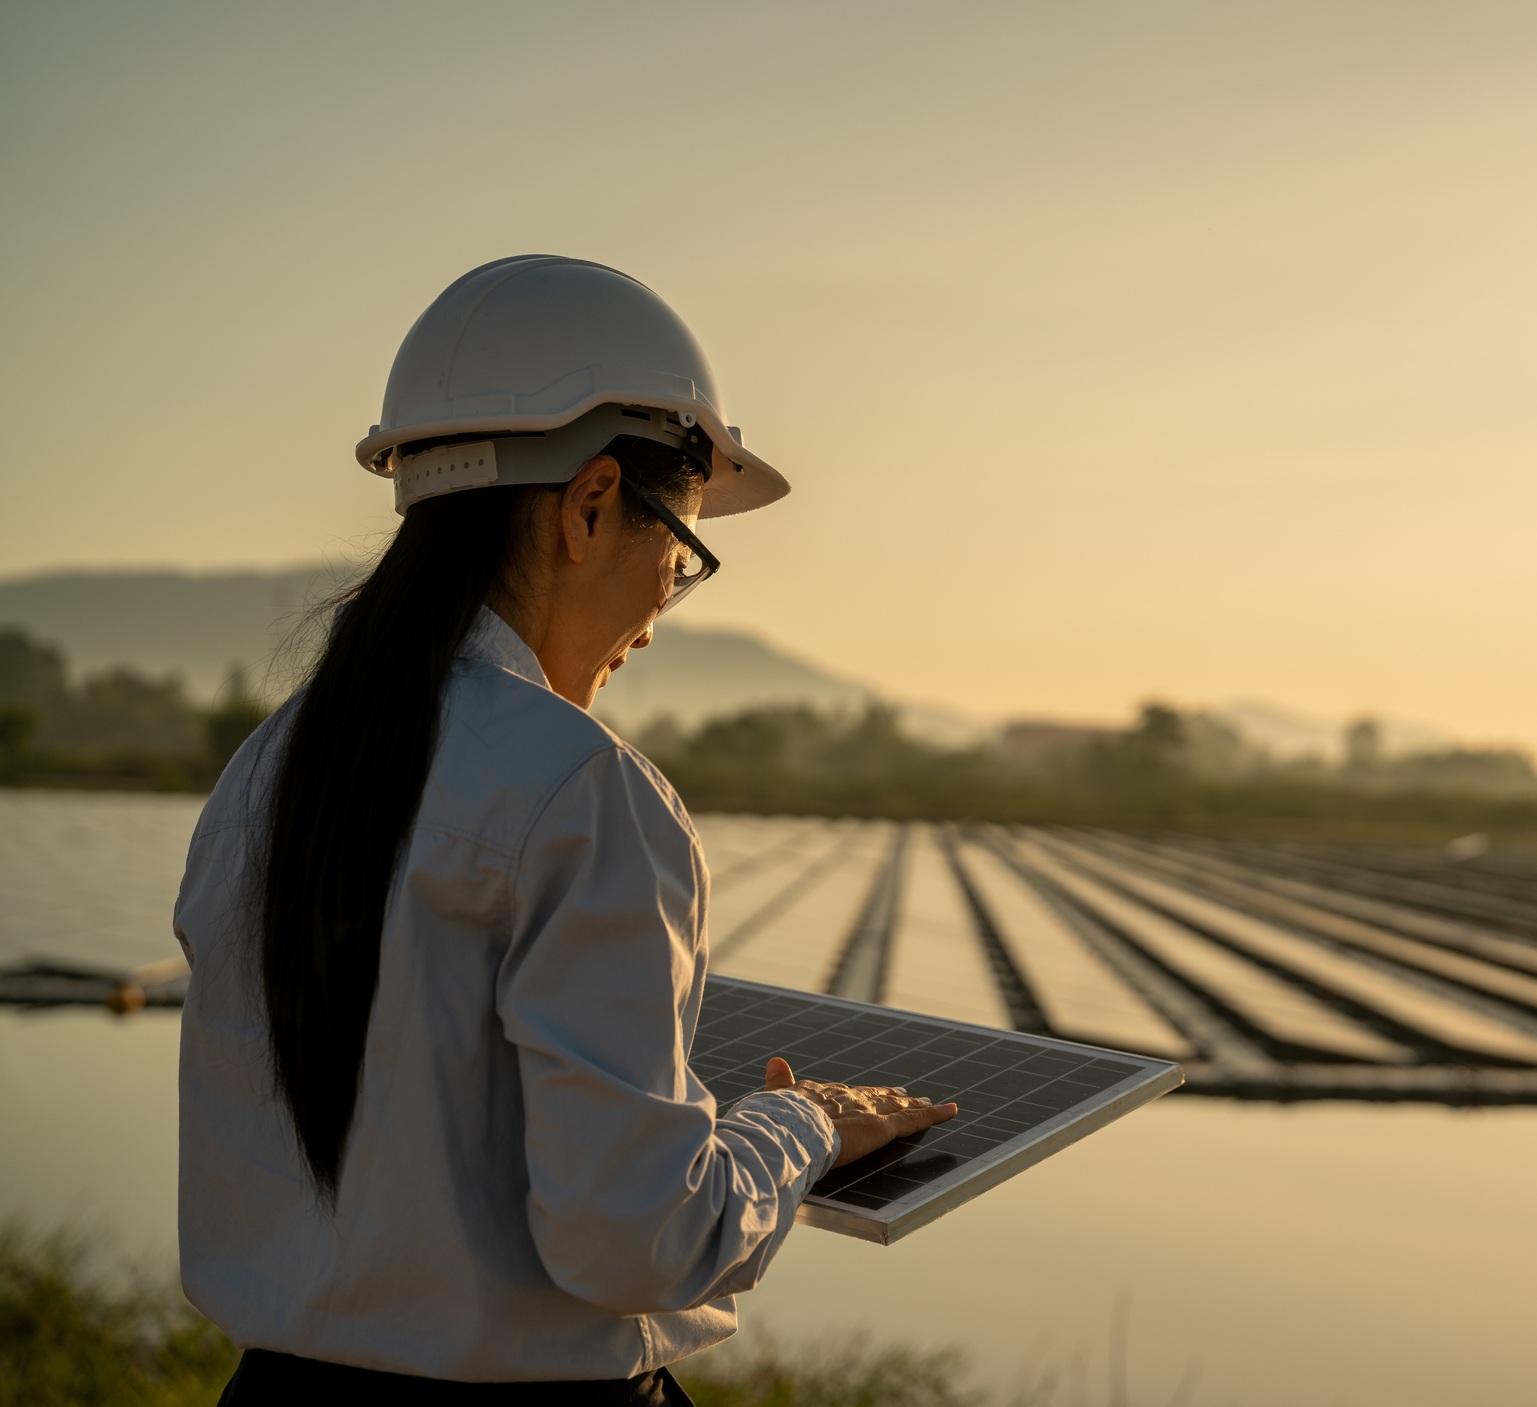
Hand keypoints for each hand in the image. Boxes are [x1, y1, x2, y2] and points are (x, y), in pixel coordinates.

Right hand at [763, 1057, 957, 1167]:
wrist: (790, 1126)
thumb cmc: (777, 1119)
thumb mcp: (775, 1098)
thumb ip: (779, 1082)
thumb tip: (775, 1061)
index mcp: (824, 1094)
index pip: (849, 1094)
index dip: (862, 1094)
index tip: (871, 1093)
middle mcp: (849, 1098)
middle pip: (876, 1096)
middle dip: (891, 1097)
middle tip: (906, 1096)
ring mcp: (868, 1111)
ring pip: (898, 1107)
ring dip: (914, 1106)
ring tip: (927, 1103)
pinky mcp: (882, 1127)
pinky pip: (914, 1121)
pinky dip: (934, 1115)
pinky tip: (950, 1110)